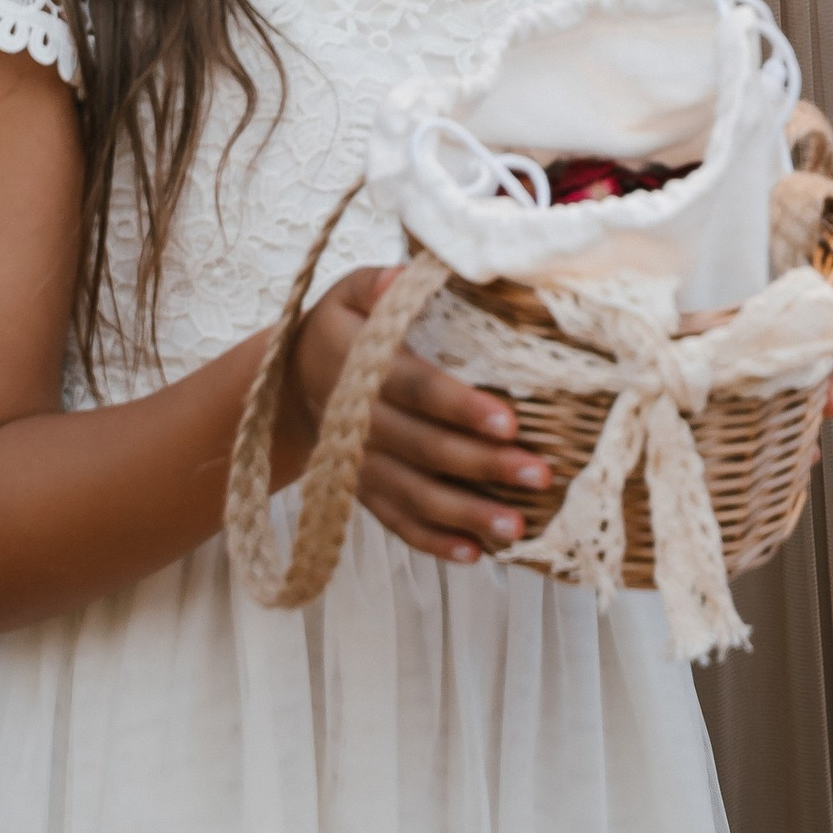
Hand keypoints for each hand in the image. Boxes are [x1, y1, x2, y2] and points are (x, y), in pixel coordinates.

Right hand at [293, 266, 553, 566]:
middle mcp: (356, 420)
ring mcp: (359, 464)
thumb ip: (378, 283)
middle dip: (483, 465)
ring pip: (415, 495)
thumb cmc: (343, 326)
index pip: (414, 387)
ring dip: (466, 514)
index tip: (509, 421)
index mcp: (358, 365)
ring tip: (516, 528)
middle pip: (424, 448)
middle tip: (539, 475)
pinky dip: (433, 541)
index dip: (459, 406)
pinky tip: (474, 553)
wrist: (292, 381)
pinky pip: (396, 521)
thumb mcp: (350, 291)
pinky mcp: (362, 492)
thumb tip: (402, 278)